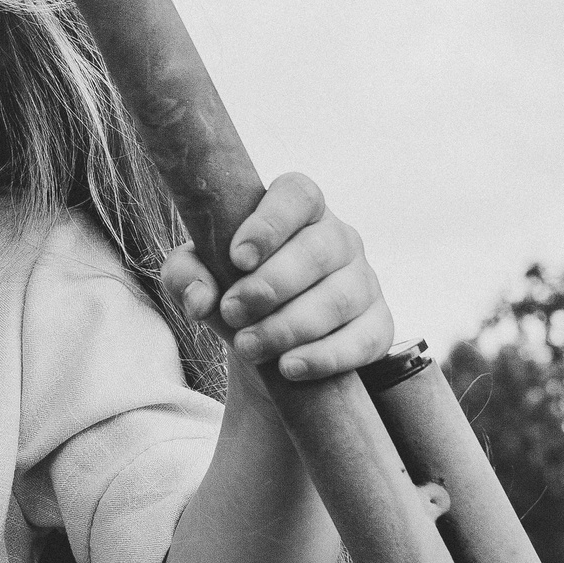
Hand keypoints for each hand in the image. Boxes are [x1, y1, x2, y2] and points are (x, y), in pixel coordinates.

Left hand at [160, 173, 392, 381]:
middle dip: (270, 285)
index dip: (270, 223)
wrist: (266, 344)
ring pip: (338, 299)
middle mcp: (339, 238)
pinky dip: (325, 356)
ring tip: (248, 347)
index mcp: (299, 210)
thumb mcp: (199, 275)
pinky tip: (290, 367)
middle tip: (232, 312)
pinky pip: (363, 340)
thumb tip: (201, 298)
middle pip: (318, 250)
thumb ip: (186, 274)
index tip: (237, 258)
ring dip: (289, 327)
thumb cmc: (232, 289)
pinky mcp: (377, 326)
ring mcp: (364, 281)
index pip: (298, 195)